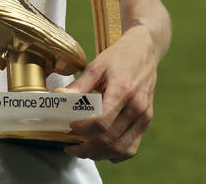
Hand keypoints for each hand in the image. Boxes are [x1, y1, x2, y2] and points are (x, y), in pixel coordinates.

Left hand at [61, 25, 158, 162]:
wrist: (145, 50)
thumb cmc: (119, 57)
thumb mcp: (97, 66)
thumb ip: (79, 85)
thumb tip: (59, 98)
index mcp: (123, 91)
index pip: (103, 122)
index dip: (84, 130)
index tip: (70, 127)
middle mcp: (136, 107)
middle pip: (110, 139)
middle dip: (87, 148)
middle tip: (70, 147)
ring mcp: (144, 116)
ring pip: (122, 149)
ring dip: (100, 155)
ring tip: (83, 150)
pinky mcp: (146, 121)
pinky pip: (132, 148)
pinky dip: (115, 154)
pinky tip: (101, 150)